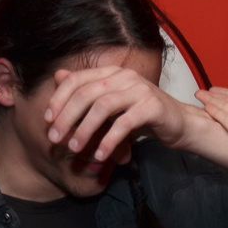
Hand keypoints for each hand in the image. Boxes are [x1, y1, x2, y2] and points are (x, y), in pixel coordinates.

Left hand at [44, 66, 187, 162]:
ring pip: (103, 107)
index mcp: (112, 73)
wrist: (179, 124)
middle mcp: (125, 76)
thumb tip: (58, 76)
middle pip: (87, 93)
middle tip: (55, 138)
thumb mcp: (112, 105)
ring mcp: (140, 89)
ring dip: (85, 130)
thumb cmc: (142, 116)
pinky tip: (100, 155)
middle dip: (67, 117)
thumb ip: (87, 92)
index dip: (59, 99)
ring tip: (75, 148)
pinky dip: (109, 141)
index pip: (77, 80)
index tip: (48, 120)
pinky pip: (124, 124)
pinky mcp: (153, 106)